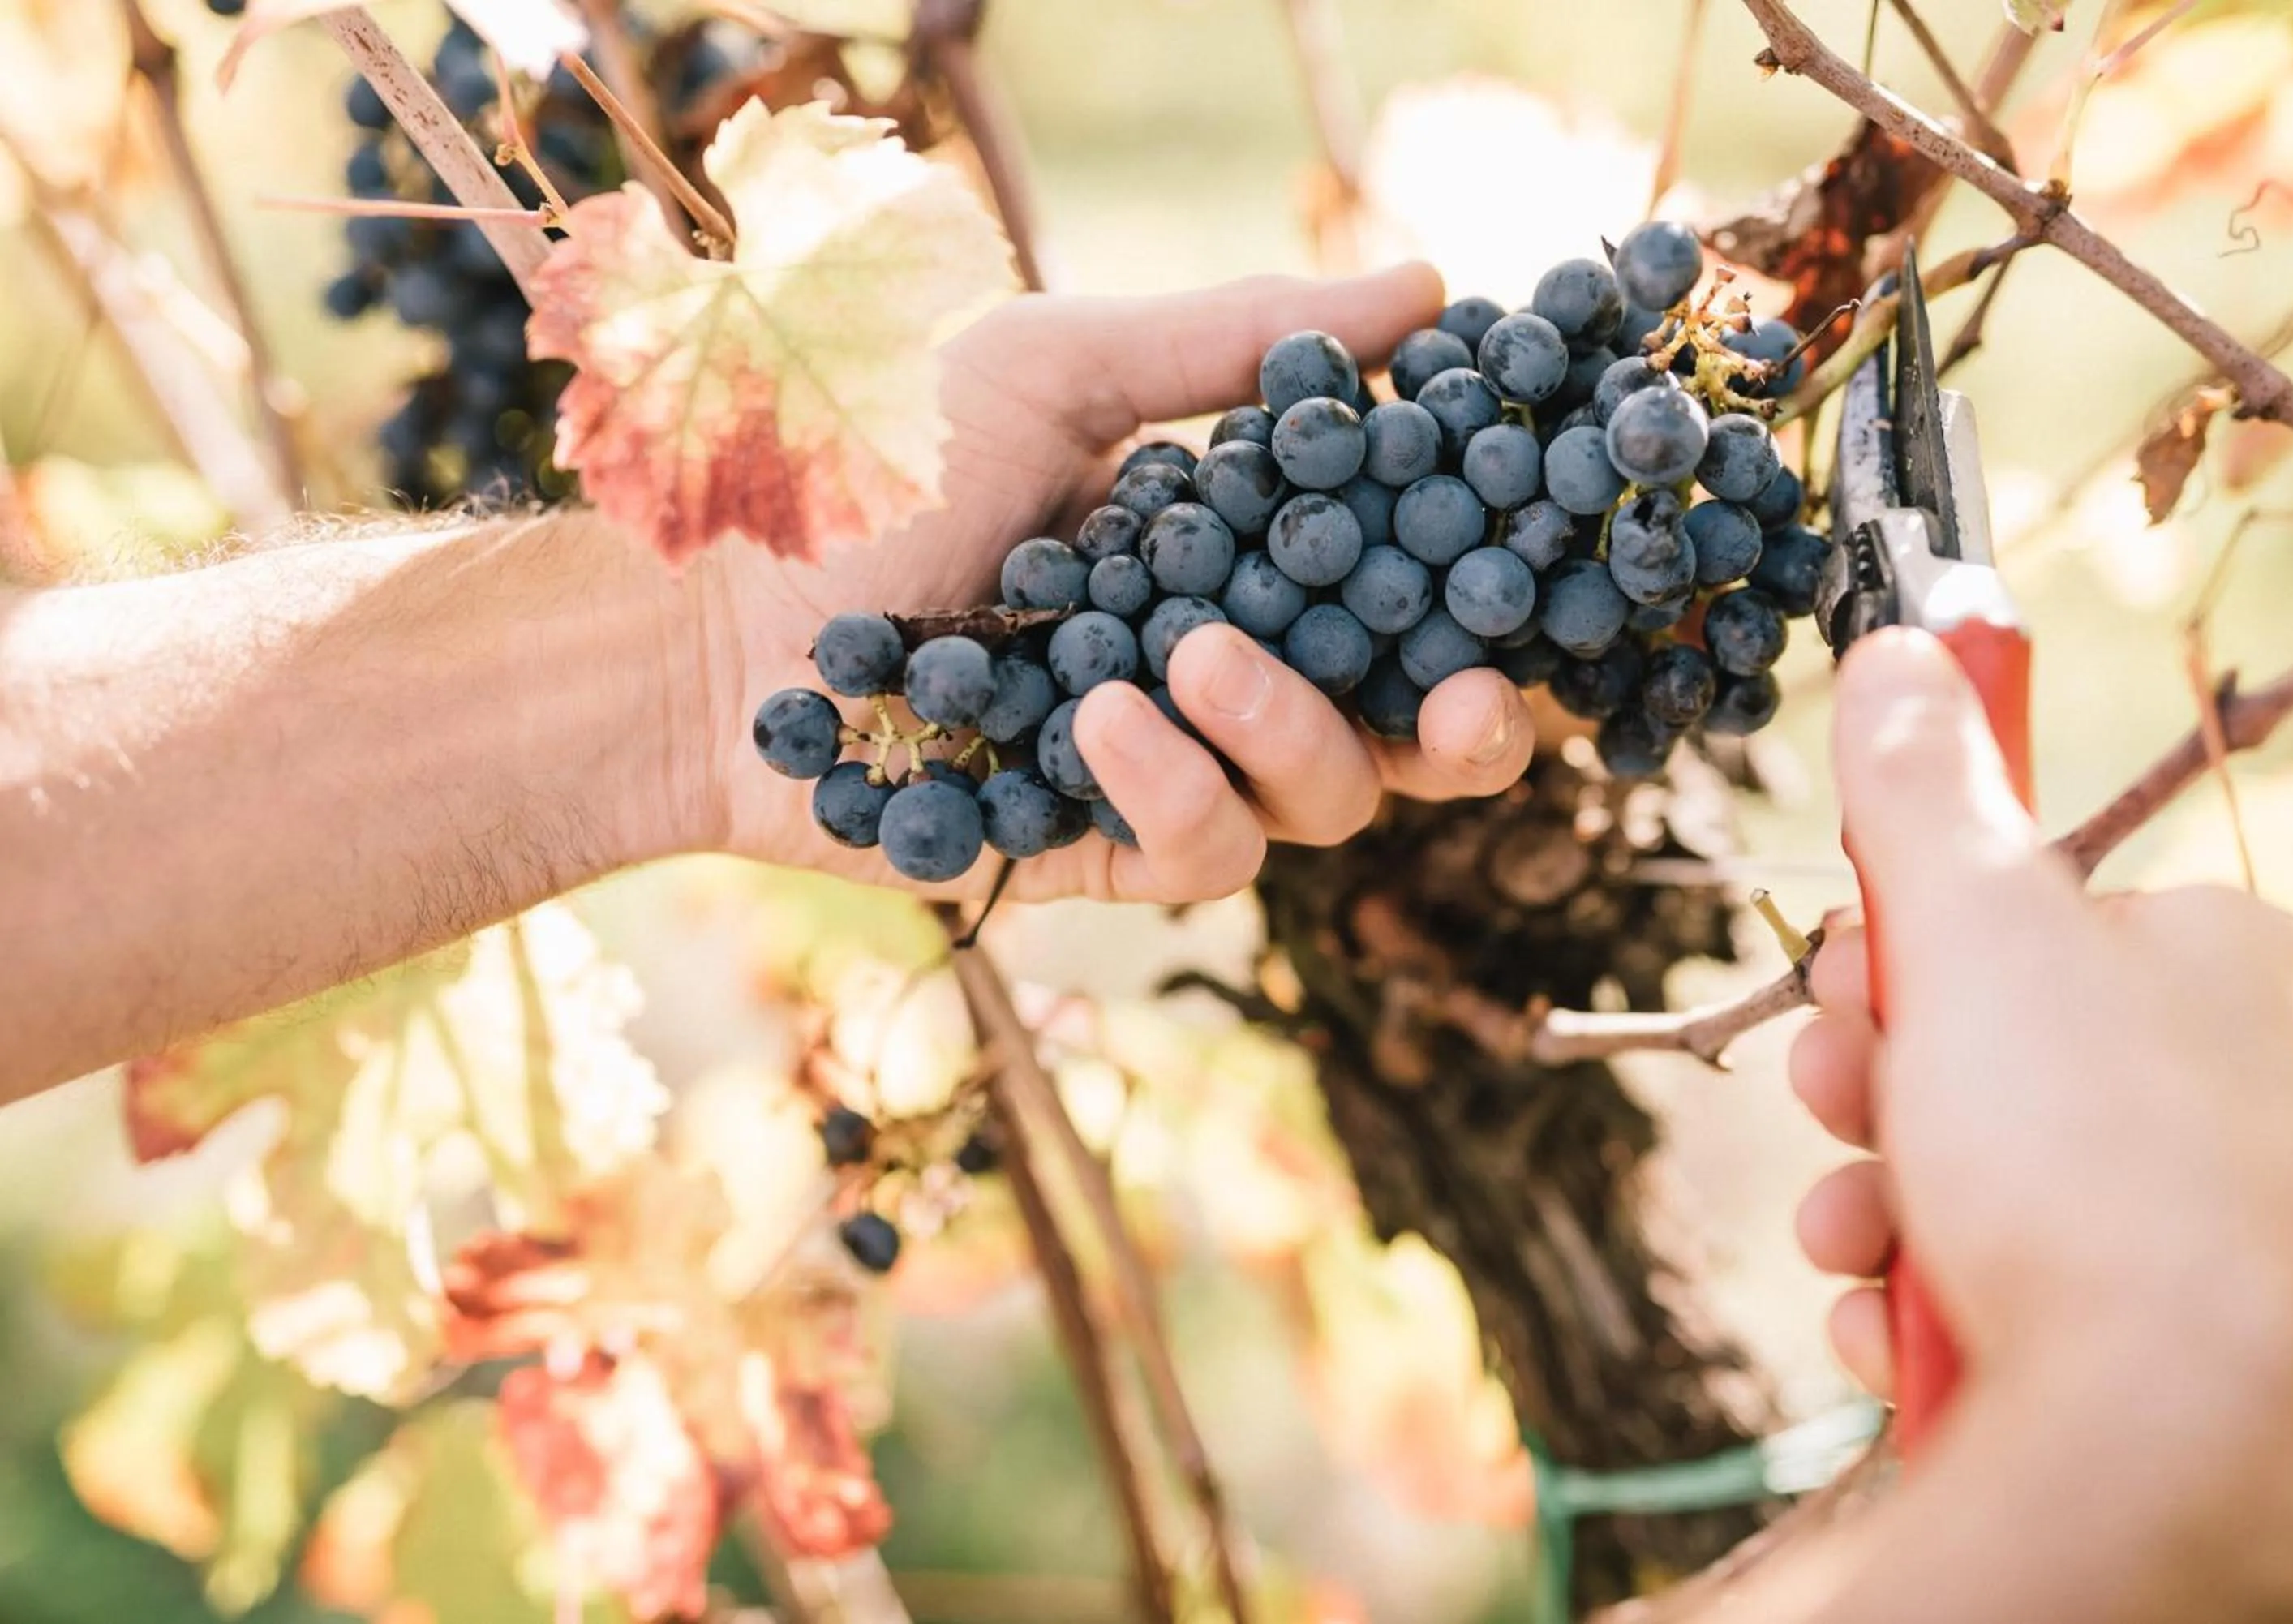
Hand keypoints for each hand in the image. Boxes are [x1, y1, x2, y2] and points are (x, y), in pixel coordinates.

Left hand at [693, 266, 1536, 900]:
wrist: (705, 608)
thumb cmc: (868, 462)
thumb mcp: (1059, 368)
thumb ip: (1237, 342)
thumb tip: (1430, 289)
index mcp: (1240, 552)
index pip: (1406, 588)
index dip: (1486, 592)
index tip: (1535, 563)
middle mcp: (1225, 668)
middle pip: (1406, 734)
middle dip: (1467, 729)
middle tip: (1466, 698)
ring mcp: (1168, 768)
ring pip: (1319, 802)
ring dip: (1287, 733)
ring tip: (1194, 659)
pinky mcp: (1098, 853)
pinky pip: (1202, 852)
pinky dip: (1171, 786)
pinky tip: (1100, 723)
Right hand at [1783, 629, 2292, 1607]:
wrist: (2165, 1440)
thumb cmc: (2087, 1158)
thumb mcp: (1972, 927)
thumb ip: (1924, 790)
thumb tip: (1903, 644)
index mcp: (2217, 962)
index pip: (2031, 904)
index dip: (1907, 931)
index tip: (1844, 960)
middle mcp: (2229, 1087)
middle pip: (1987, 1044)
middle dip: (1873, 1081)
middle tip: (1841, 1100)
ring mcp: (2198, 1229)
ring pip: (1977, 1176)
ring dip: (1876, 1198)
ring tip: (1856, 1240)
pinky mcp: (2153, 1348)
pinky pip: (2003, 1290)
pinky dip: (1927, 1300)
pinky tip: (1902, 1328)